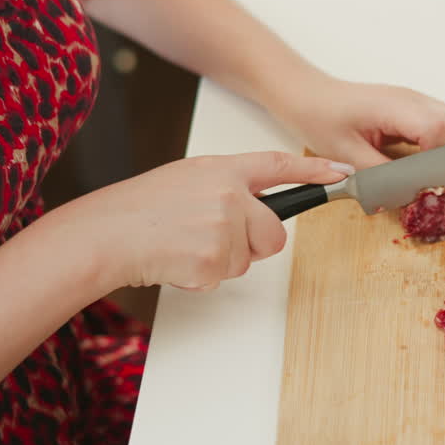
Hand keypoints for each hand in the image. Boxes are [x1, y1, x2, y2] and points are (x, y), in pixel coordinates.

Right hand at [69, 152, 351, 291]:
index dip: (313, 169)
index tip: (340, 174)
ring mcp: (223, 227)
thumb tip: (253, 208)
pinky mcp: (214, 260)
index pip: (278, 166)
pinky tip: (176, 260)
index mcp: (221, 169)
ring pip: (248, 259)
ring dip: (221, 262)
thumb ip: (224, 188)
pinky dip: (202, 278)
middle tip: (212, 241)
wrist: (104, 234)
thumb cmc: (138, 210)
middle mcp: (229, 195)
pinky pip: (224, 277)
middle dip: (253, 244)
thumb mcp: (185, 180)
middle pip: (274, 233)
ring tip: (183, 246)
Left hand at [271, 76, 444, 190]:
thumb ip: (381, 176)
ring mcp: (414, 100)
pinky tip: (429, 165)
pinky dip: (443, 144)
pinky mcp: (410, 107)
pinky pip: (441, 123)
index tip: (439, 188)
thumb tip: (410, 195)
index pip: (439, 131)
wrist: (306, 95)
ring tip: (442, 180)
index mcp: (396, 108)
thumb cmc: (320, 117)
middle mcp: (412, 99)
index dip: (444, 164)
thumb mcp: (347, 155)